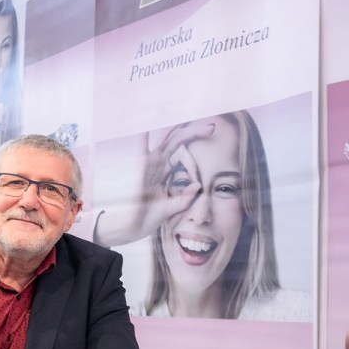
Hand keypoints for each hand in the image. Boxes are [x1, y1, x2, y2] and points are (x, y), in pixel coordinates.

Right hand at [93, 121, 213, 246]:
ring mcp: (150, 164)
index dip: (194, 149)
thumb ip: (187, 196)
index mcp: (164, 169)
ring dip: (182, 131)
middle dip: (194, 132)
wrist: (137, 226)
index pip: (182, 151)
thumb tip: (199, 185)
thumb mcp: (175, 205)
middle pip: (177, 141)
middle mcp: (157, 163)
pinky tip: (146, 128)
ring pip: (168, 141)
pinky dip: (143, 138)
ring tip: (195, 122)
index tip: (206, 150)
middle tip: (212, 127)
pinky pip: (142, 150)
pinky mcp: (142, 169)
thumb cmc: (151, 215)